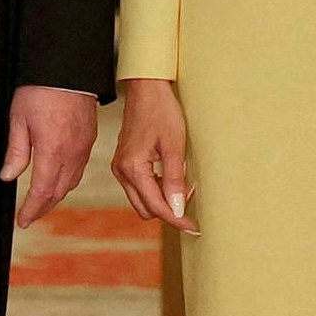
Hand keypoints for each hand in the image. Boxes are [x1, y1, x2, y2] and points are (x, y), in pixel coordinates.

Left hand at [2, 85, 97, 227]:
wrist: (68, 69)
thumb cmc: (40, 90)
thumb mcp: (19, 120)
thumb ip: (16, 152)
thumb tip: (9, 176)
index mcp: (52, 151)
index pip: (42, 192)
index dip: (31, 210)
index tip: (22, 221)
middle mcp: (72, 154)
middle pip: (58, 192)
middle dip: (43, 208)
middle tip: (29, 216)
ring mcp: (84, 147)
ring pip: (71, 182)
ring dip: (56, 196)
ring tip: (41, 202)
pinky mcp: (89, 139)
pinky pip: (79, 169)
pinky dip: (67, 181)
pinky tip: (58, 180)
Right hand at [111, 78, 197, 233]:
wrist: (146, 89)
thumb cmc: (161, 111)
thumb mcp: (174, 146)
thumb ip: (174, 180)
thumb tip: (178, 209)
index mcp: (132, 168)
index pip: (156, 206)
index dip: (177, 218)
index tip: (194, 227)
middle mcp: (121, 171)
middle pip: (146, 209)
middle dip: (169, 211)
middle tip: (192, 202)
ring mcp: (121, 167)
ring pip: (142, 200)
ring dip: (163, 200)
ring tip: (185, 188)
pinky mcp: (125, 162)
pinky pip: (140, 187)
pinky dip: (156, 189)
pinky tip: (172, 179)